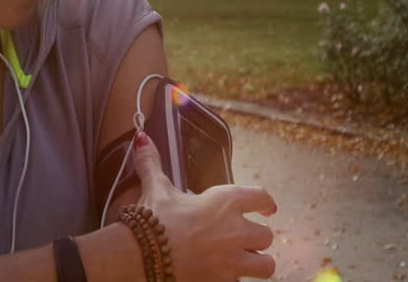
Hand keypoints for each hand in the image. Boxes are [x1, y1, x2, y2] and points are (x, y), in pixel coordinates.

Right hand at [130, 131, 276, 279]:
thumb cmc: (152, 220)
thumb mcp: (155, 188)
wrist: (141, 256)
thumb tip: (142, 139)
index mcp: (224, 202)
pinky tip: (221, 274)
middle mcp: (234, 231)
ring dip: (257, 263)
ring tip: (246, 262)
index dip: (266, 203)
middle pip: (266, 236)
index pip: (261, 197)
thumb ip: (152, 163)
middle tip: (247, 239)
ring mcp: (231, 261)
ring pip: (266, 265)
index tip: (267, 208)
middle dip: (258, 237)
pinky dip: (233, 279)